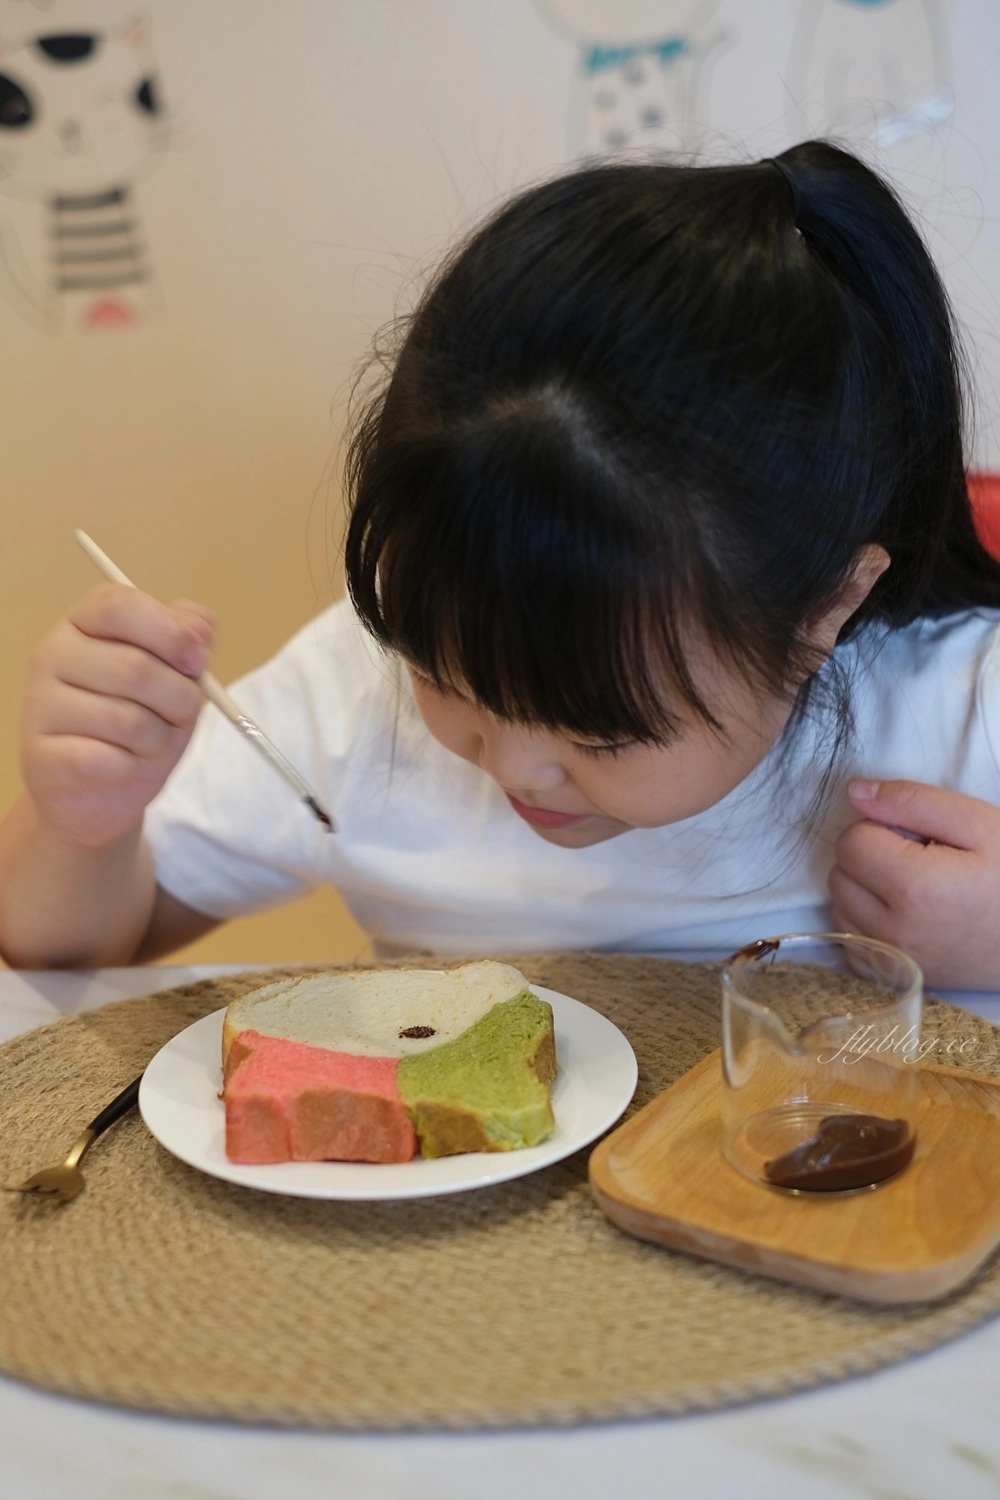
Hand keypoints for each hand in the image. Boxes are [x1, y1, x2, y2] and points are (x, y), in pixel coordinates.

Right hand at [21, 584, 214, 848]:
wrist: (102, 790)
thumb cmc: (141, 723)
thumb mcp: (175, 676)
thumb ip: (188, 640)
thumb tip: (200, 627)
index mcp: (84, 623)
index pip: (119, 606)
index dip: (169, 632)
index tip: (199, 661)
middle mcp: (53, 655)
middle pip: (134, 667)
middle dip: (178, 699)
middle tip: (180, 715)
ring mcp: (40, 705)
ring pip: (128, 720)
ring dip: (159, 740)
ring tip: (148, 745)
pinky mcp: (40, 757)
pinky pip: (108, 760)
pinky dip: (132, 768)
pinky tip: (121, 766)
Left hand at [829, 779, 999, 987]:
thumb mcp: (976, 823)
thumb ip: (911, 801)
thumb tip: (855, 792)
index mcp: (914, 887)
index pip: (851, 840)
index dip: (883, 828)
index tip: (918, 836)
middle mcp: (895, 929)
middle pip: (841, 874)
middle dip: (872, 857)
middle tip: (922, 860)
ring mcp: (893, 958)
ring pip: (840, 908)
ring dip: (866, 890)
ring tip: (917, 888)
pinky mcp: (892, 976)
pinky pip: (850, 942)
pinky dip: (866, 924)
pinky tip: (903, 914)